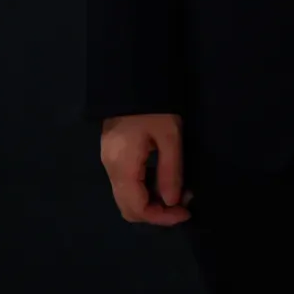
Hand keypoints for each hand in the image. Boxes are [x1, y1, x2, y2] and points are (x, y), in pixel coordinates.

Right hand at [99, 112, 193, 226]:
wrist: (132, 76)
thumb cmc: (154, 105)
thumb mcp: (169, 136)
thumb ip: (170, 171)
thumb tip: (172, 202)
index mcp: (123, 166)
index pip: (138, 209)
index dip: (162, 217)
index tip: (185, 212)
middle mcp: (110, 169)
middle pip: (128, 208)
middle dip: (156, 213)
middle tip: (182, 203)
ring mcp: (107, 161)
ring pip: (126, 198)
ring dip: (150, 202)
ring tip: (177, 191)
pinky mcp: (111, 153)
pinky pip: (125, 184)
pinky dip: (143, 190)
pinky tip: (161, 179)